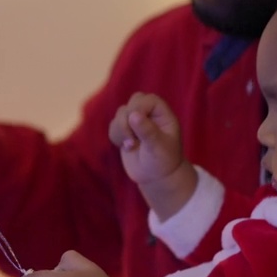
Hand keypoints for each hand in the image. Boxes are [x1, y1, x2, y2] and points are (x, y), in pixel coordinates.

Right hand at [108, 92, 198, 219]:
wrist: (156, 177)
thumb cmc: (164, 161)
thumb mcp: (158, 147)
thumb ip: (147, 130)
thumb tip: (133, 115)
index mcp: (162, 114)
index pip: (147, 99)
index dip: (138, 109)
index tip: (135, 126)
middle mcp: (149, 114)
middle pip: (132, 102)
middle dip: (127, 119)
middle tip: (132, 138)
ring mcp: (136, 121)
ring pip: (120, 113)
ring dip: (121, 130)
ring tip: (130, 146)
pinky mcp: (124, 130)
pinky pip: (113, 125)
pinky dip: (115, 136)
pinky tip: (126, 147)